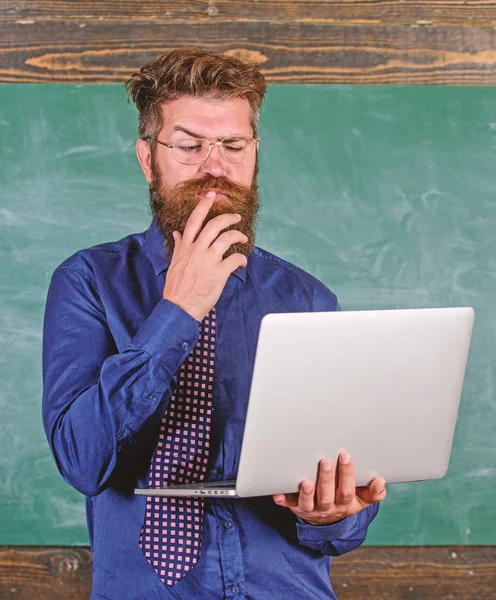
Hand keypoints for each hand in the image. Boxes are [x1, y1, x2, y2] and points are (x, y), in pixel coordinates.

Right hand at [163, 192, 247, 320]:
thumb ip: (179, 247)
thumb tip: (177, 234)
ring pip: (227, 238)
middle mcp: (197, 250)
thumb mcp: (174, 263)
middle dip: (228, 217)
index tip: (211, 196)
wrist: (179, 307)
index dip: (204, 206)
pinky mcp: (219, 273)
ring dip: (238, 235)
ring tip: (243, 237)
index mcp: (185, 247)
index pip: (194, 220)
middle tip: (236, 217)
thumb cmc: (177, 288)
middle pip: (214, 225)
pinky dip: (242, 258)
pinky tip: (243, 262)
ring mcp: (208, 260)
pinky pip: (235, 259)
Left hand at [273, 453, 386, 525]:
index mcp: (345, 503)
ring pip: (308, 503)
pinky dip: (283, 499)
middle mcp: (327, 507)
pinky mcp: (296, 506)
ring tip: (306, 482)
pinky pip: (289, 504)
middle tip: (324, 461)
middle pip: (327, 497)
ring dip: (306, 494)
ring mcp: (310, 508)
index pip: (347, 490)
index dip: (347, 474)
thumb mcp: (362, 499)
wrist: (328, 520)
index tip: (345, 455)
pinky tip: (277, 493)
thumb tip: (381, 481)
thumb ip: (374, 492)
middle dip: (326, 479)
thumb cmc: (346, 500)